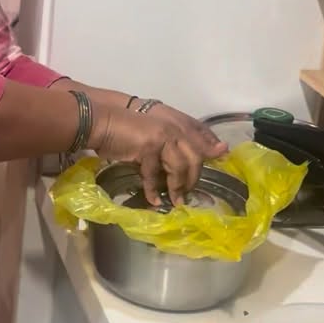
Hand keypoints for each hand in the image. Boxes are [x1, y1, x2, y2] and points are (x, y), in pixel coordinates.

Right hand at [89, 104, 225, 207]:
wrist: (101, 121)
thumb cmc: (125, 127)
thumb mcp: (153, 132)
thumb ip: (170, 142)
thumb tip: (182, 163)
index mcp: (177, 121)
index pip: (202, 133)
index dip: (212, 146)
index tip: (221, 157)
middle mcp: (174, 126)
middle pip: (195, 156)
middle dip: (193, 178)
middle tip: (188, 194)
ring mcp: (163, 135)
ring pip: (180, 167)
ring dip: (178, 188)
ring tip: (176, 202)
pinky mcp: (150, 146)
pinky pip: (155, 174)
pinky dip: (154, 190)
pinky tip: (154, 200)